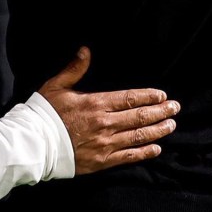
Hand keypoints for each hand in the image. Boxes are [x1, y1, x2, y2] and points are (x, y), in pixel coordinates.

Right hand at [38, 47, 178, 173]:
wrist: (36, 143)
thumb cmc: (46, 112)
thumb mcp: (57, 85)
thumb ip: (74, 68)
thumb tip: (85, 50)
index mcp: (95, 103)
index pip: (128, 98)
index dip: (148, 97)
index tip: (162, 95)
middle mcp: (105, 124)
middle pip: (138, 117)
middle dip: (159, 112)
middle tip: (175, 108)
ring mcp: (105, 144)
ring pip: (138, 136)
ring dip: (157, 131)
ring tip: (171, 126)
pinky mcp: (102, 161)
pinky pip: (128, 157)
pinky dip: (144, 152)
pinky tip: (156, 148)